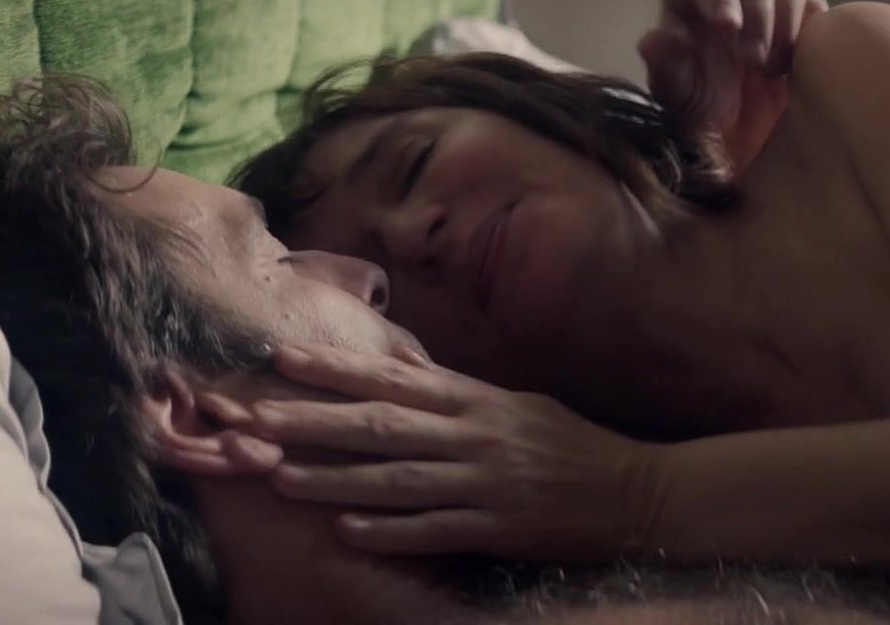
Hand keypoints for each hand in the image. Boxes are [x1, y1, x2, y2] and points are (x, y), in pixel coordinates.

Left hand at [248, 343, 664, 561]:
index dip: (335, 369)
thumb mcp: (511, 404)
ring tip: (279, 478)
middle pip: (380, 426)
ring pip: (396, 479)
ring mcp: (485, 482)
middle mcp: (473, 434)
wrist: (635, 490)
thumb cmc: (567, 443)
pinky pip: (435, 529)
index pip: (391, 379)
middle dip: (312, 422)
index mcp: (475, 399)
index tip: (282, 359)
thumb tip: (398, 370)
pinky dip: (390, 530)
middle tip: (254, 418)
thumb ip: (454, 393)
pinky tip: (347, 530)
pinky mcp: (499, 527)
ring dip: (334, 479)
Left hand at [639, 0, 829, 169]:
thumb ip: (663, 66)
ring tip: (770, 70)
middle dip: (757, 10)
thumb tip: (651, 41)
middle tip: (752, 60)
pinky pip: (815, 5)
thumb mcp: (675, 95)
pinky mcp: (801, 15)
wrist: (734, 139)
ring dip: (785, 19)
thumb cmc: (694, 108)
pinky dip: (808, 33)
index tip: (727, 27)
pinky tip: (792, 69)